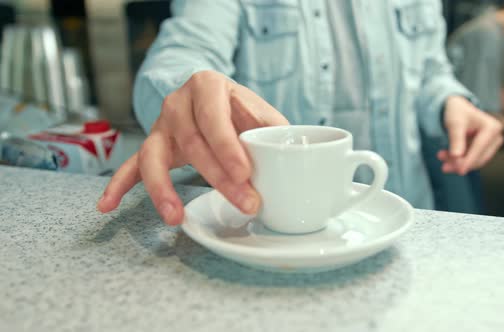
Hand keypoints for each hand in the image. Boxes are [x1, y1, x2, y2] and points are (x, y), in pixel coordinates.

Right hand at [97, 70, 288, 224]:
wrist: (210, 97)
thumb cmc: (238, 109)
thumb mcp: (259, 110)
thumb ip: (271, 129)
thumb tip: (287, 156)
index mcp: (207, 86)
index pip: (214, 118)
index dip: (228, 147)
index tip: (245, 173)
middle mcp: (177, 103)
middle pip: (191, 143)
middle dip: (217, 177)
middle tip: (244, 203)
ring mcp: (160, 126)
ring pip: (153, 157)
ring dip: (162, 189)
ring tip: (174, 217)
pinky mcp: (152, 148)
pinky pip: (130, 166)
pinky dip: (118, 186)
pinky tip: (107, 206)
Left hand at [437, 96, 503, 174]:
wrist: (458, 109)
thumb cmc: (457, 113)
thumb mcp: (455, 123)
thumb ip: (456, 139)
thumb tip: (457, 157)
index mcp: (492, 127)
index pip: (480, 147)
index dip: (469, 160)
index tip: (459, 171)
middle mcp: (496, 137)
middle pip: (479, 157)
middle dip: (461, 163)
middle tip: (443, 167)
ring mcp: (492, 144)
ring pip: (475, 161)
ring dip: (458, 163)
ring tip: (441, 158)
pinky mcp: (485, 150)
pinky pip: (472, 160)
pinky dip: (459, 161)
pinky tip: (446, 158)